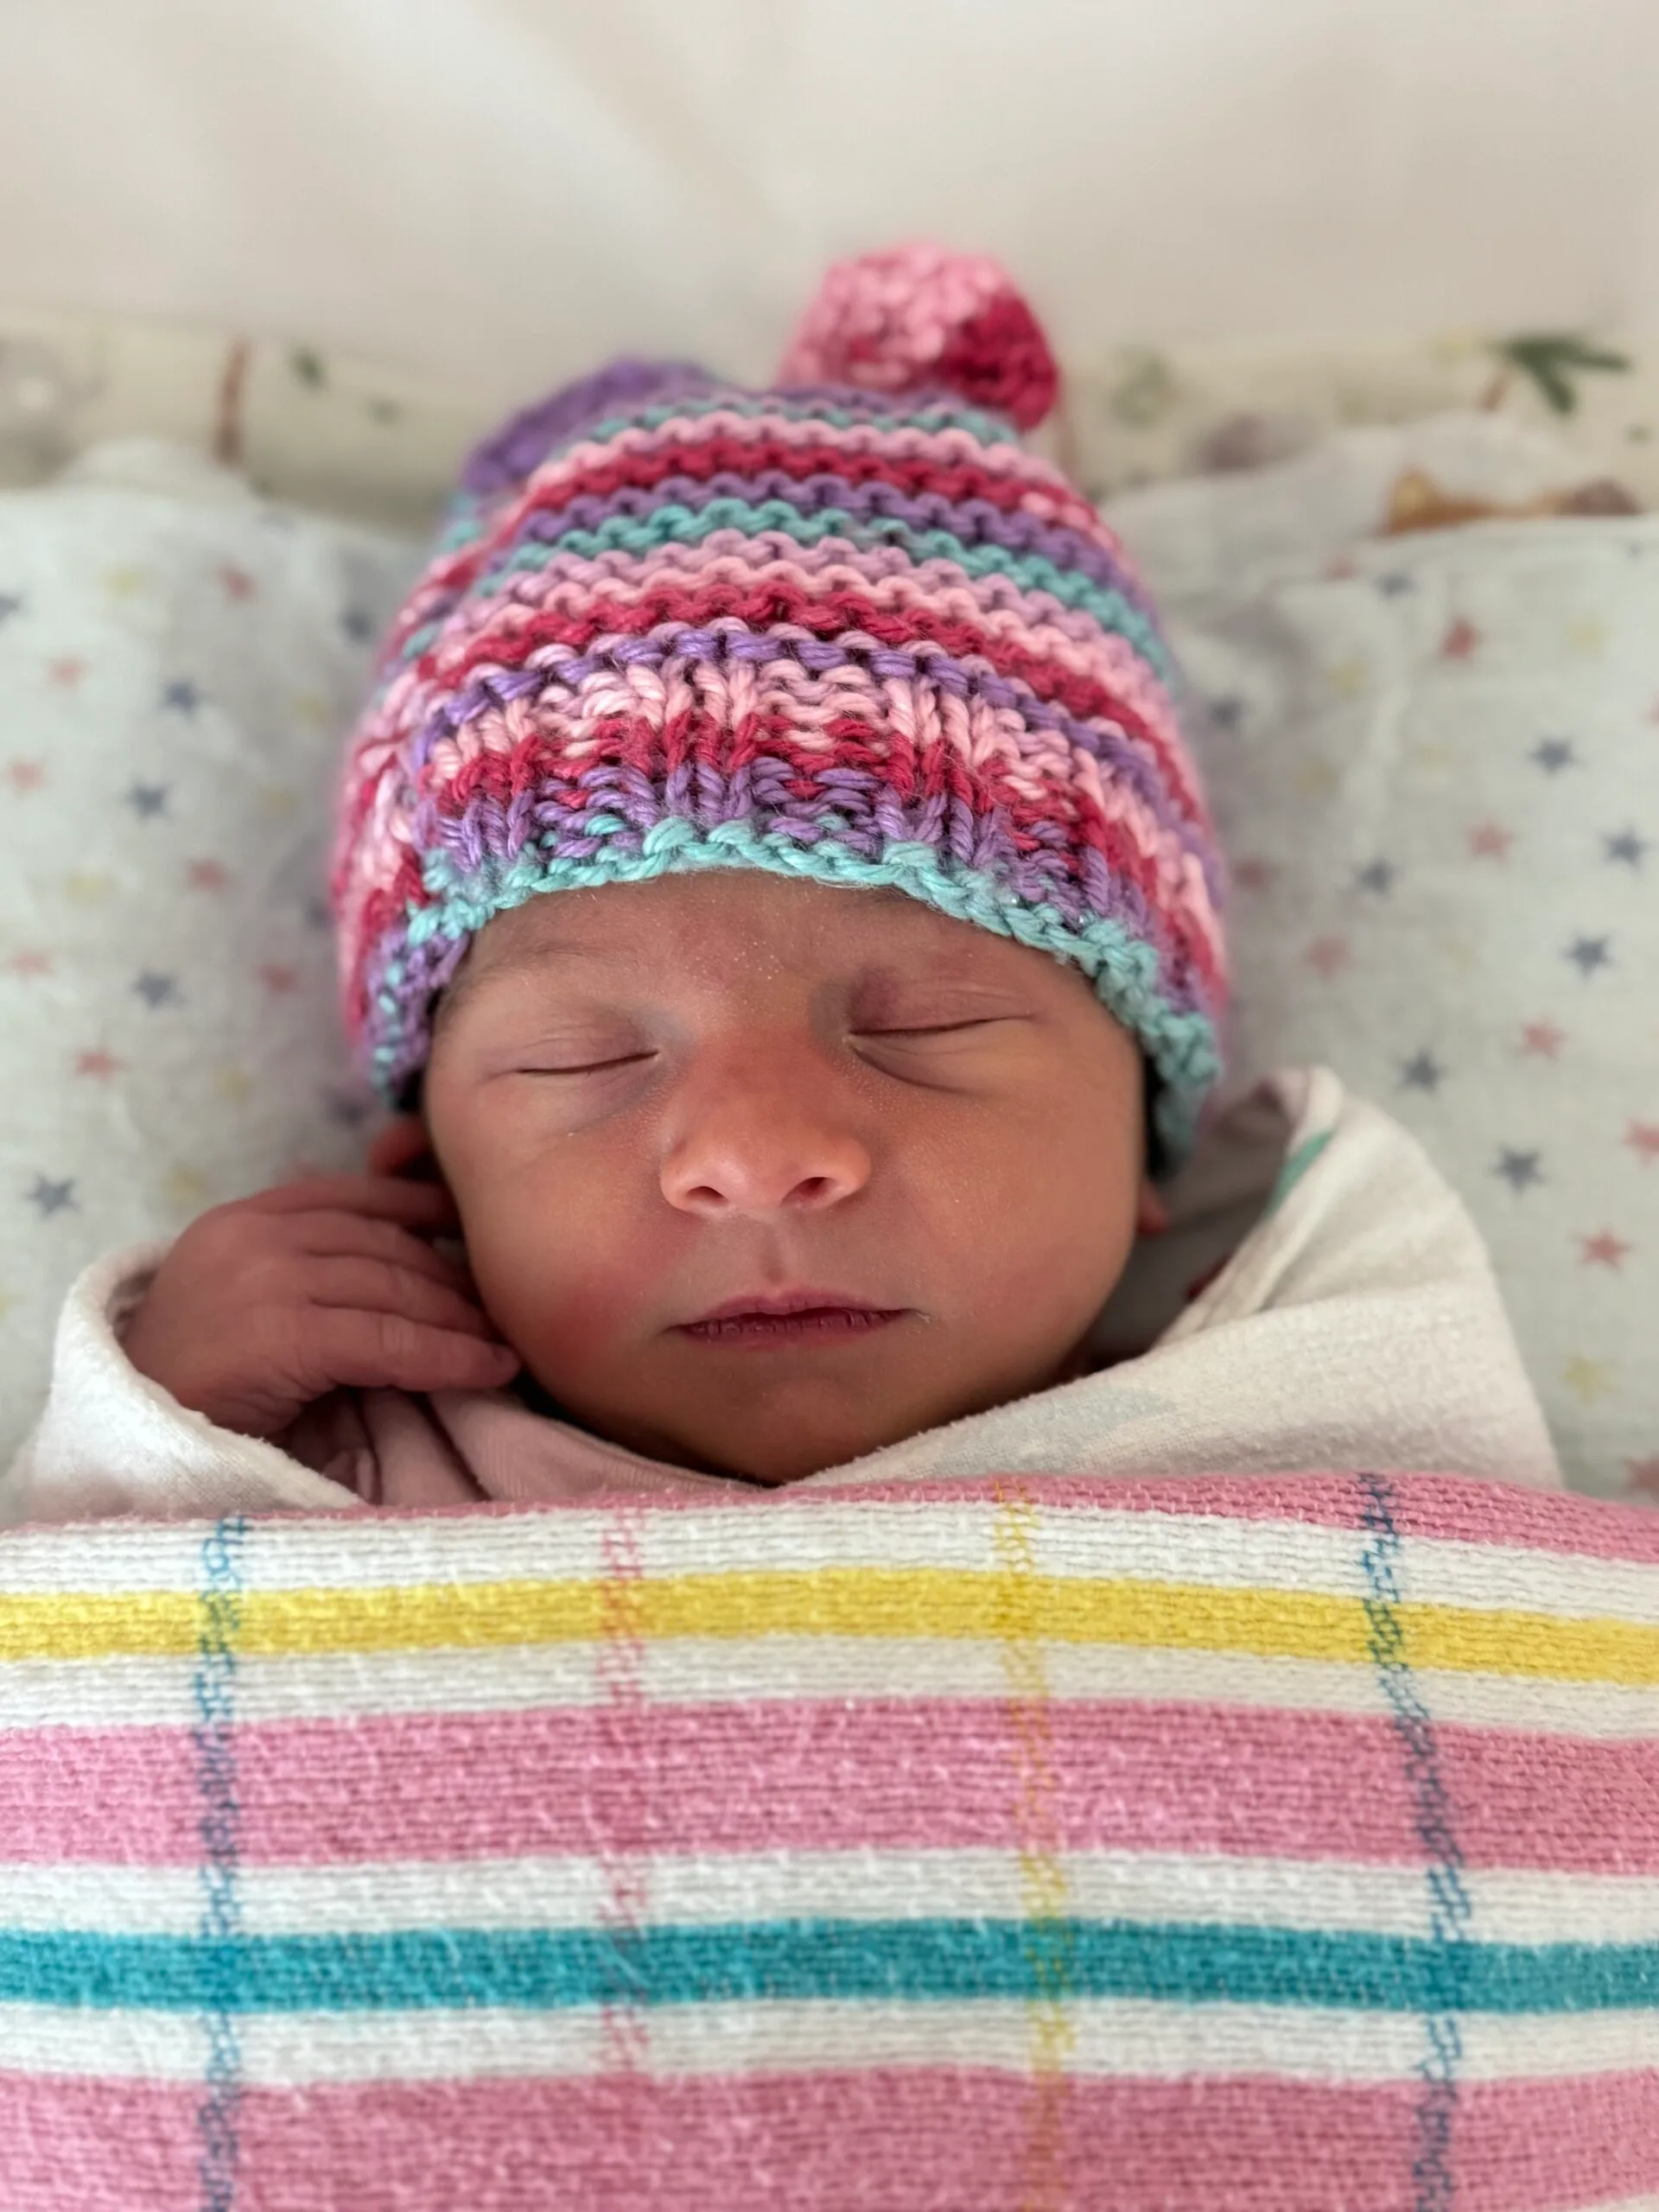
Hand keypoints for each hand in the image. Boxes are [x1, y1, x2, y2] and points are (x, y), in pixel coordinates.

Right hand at [121, 1169, 521, 1439]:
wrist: (126, 1442)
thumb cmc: (195, 1385)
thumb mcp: (244, 1298)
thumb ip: (306, 1265)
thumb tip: (408, 1256)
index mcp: (243, 1218)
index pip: (354, 1195)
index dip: (423, 1208)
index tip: (472, 1231)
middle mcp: (254, 1235)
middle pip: (385, 1245)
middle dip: (451, 1278)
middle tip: (501, 1309)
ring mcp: (264, 1279)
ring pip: (394, 1289)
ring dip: (461, 1319)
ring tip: (504, 1344)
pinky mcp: (279, 1335)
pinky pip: (388, 1340)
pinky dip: (449, 1356)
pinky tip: (490, 1371)